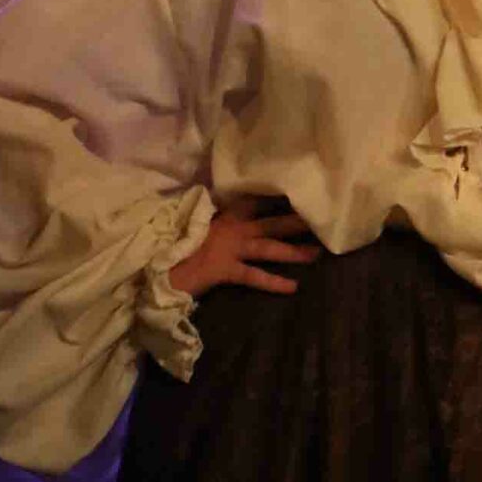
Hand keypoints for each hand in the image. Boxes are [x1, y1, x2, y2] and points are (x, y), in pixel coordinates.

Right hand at [170, 208, 320, 298]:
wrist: (159, 265)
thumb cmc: (180, 246)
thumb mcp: (202, 226)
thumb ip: (221, 220)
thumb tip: (242, 217)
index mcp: (225, 215)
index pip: (256, 201)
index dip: (278, 199)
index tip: (301, 195)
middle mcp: (232, 228)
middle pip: (271, 223)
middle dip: (297, 222)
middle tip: (322, 221)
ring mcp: (229, 247)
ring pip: (268, 247)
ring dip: (293, 251)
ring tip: (317, 254)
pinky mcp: (224, 269)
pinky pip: (254, 276)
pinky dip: (273, 281)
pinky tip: (292, 286)